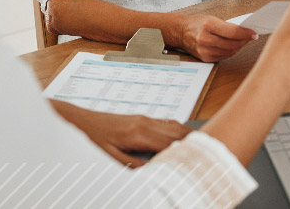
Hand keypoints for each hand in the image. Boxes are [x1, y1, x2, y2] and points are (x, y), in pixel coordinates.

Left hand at [50, 102, 191, 167]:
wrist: (79, 120)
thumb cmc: (91, 137)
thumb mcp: (110, 156)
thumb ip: (132, 164)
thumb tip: (152, 172)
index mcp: (140, 132)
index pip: (170, 144)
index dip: (187, 152)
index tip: (199, 159)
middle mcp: (145, 122)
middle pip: (176, 133)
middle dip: (194, 142)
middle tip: (210, 152)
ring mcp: (144, 118)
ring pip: (173, 126)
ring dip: (187, 135)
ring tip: (202, 145)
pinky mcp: (141, 118)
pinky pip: (165, 122)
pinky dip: (178, 129)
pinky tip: (182, 135)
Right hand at [179, 14, 256, 61]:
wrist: (181, 32)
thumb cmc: (197, 23)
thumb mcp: (212, 18)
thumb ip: (227, 26)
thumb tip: (244, 32)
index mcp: (208, 25)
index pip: (232, 32)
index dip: (246, 33)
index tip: (254, 33)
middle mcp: (205, 39)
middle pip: (232, 43)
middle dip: (244, 41)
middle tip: (251, 37)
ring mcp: (205, 50)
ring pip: (229, 51)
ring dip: (239, 47)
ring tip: (243, 41)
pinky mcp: (205, 58)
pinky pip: (223, 56)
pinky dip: (231, 52)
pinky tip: (234, 46)